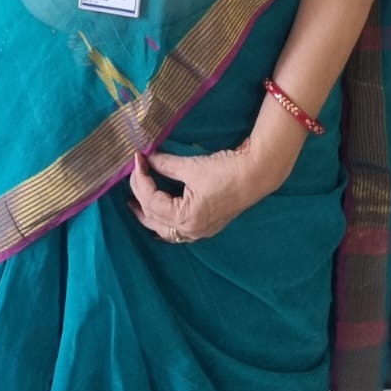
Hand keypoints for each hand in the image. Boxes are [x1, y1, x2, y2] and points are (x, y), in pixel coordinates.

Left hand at [127, 140, 275, 243]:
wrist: (256, 175)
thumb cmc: (226, 170)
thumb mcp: (192, 167)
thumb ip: (166, 164)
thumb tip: (147, 158)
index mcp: (185, 217)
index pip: (151, 200)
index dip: (140, 178)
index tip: (137, 158)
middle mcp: (190, 230)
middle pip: (153, 217)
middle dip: (139, 195)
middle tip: (133, 175)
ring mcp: (199, 231)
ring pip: (164, 230)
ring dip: (148, 216)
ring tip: (134, 203)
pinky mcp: (205, 227)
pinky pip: (177, 232)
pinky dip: (164, 224)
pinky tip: (158, 217)